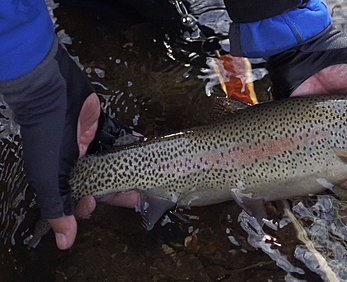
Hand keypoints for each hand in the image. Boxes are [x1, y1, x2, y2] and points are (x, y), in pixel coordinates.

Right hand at [48, 93, 140, 249]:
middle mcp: (76, 161)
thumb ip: (59, 208)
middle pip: (103, 181)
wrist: (50, 89)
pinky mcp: (101, 125)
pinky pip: (120, 136)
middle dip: (121, 190)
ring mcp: (89, 142)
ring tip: (148, 175)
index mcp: (62, 175)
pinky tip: (145, 147)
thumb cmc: (46, 134)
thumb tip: (64, 242)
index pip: (81, 197)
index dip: (93, 204)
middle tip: (139, 194)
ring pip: (114, 161)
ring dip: (130, 169)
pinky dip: (132, 142)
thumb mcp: (49, 176)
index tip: (102, 203)